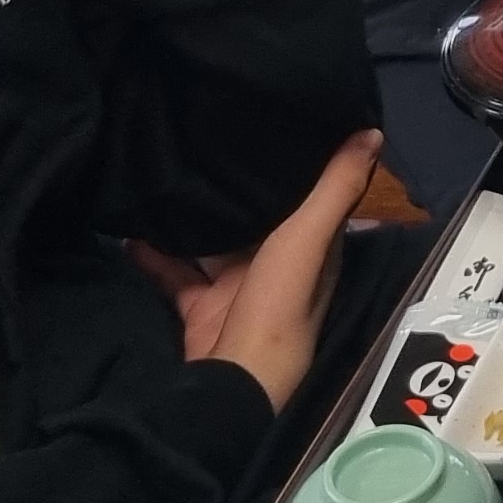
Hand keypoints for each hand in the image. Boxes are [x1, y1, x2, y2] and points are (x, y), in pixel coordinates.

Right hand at [130, 132, 382, 410]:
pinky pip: (175, 274)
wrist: (228, 382)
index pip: (312, 197)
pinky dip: (154, 255)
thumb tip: (373, 131)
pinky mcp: (201, 309)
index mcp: (314, 251)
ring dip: (195, 218)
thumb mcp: (309, 240)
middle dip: (237, 188)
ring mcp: (237, 289)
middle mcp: (279, 267)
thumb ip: (335, 189)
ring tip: (166, 174)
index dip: (300, 164)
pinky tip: (129, 228)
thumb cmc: (277, 307)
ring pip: (214, 243)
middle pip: (260, 218)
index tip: (279, 120)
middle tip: (207, 135)